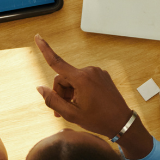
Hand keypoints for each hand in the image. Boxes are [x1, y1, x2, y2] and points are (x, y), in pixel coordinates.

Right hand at [34, 35, 152, 158]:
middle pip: (64, 77)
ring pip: (73, 79)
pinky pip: (84, 79)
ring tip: (74, 108)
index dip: (45, 49)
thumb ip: (53, 101)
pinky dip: (79, 89)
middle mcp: (89, 71)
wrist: (122, 123)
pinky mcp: (102, 75)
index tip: (37, 37)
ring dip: (70, 92)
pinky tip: (84, 102)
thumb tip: (40, 88)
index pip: (57, 62)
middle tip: (60, 111)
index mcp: (81, 79)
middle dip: (60, 92)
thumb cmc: (98, 120)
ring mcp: (97, 72)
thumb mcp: (71, 114)